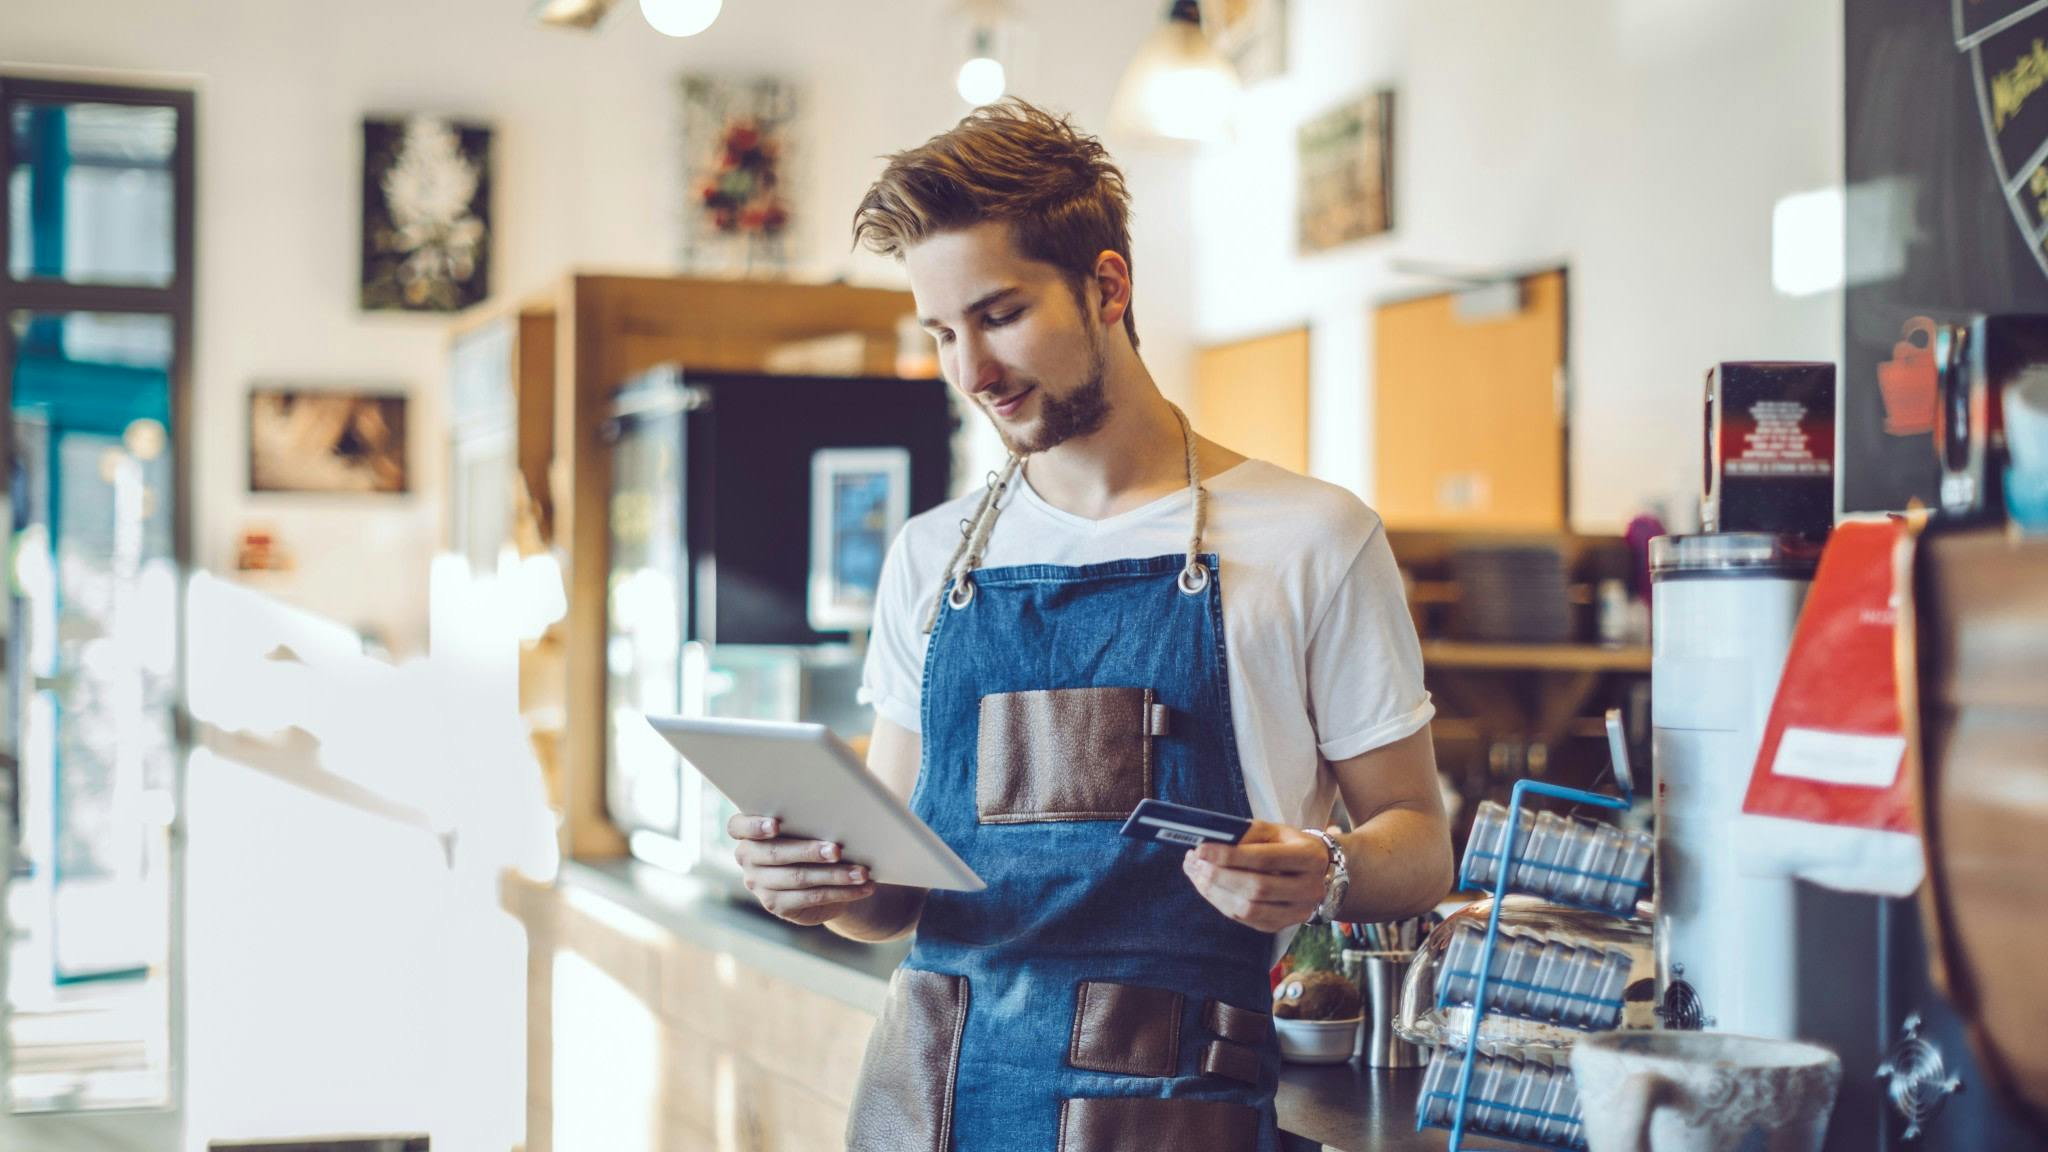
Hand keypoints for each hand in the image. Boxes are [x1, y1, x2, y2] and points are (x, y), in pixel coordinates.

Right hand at [729, 814, 877, 925]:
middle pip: (776, 854)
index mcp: (748, 831)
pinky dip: (841, 892)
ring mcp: (759, 884)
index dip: (754, 826)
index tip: (776, 825)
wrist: (825, 876)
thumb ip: (811, 811)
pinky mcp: (777, 905)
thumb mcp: (810, 821)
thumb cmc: (816, 834)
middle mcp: (747, 857)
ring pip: (798, 878)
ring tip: (861, 872)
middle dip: (810, 851)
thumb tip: (839, 797)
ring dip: (834, 875)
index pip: (737, 827)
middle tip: (837, 850)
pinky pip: (811, 897)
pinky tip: (862, 888)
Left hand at [1182, 821, 1331, 931]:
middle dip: (1219, 875)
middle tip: (1194, 862)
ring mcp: (1297, 911)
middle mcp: (1309, 888)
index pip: (1265, 858)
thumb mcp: (1274, 831)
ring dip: (1215, 892)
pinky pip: (1246, 920)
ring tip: (1196, 874)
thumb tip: (1211, 845)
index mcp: (1308, 857)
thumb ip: (1247, 834)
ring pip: (1249, 909)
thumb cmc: (1288, 845)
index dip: (1230, 855)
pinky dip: (1222, 903)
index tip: (1201, 849)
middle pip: (1257, 888)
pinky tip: (1208, 888)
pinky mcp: (1281, 925)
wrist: (1316, 870)